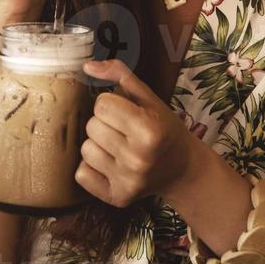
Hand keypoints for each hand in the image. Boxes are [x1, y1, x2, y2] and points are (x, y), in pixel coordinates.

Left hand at [74, 59, 204, 206]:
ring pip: (85, 149)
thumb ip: (120, 75)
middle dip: (104, 123)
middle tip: (124, 131)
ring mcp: (127, 180)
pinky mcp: (117, 197)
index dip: (112, 104)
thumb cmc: (164, 129)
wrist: (182, 169)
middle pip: (91, 126)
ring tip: (118, 147)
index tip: (126, 112)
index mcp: (149, 130)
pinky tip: (111, 165)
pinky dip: (92, 168)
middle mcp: (138, 158)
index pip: (101, 104)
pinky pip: (81, 174)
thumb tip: (87, 66)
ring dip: (98, 145)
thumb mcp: (149, 98)